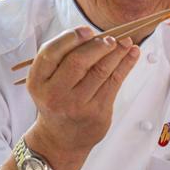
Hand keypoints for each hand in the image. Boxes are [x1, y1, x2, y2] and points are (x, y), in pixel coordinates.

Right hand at [25, 26, 139, 168]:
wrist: (60, 140)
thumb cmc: (57, 101)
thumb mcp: (48, 82)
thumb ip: (63, 59)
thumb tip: (95, 34)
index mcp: (37, 81)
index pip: (51, 52)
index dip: (71, 38)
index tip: (88, 30)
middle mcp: (54, 94)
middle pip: (78, 61)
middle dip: (98, 45)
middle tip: (112, 38)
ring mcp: (76, 105)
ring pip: (100, 71)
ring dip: (117, 52)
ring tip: (126, 42)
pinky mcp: (96, 112)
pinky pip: (114, 82)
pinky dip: (126, 64)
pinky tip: (132, 54)